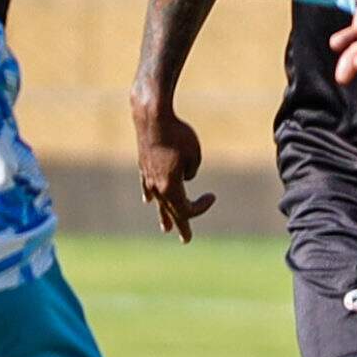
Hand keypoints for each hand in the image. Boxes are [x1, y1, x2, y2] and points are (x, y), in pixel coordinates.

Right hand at [134, 106, 214, 242]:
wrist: (152, 117)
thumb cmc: (177, 134)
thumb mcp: (194, 154)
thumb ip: (192, 170)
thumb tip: (184, 176)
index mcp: (171, 187)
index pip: (187, 209)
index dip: (201, 207)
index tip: (213, 196)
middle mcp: (157, 187)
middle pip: (172, 212)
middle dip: (181, 225)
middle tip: (186, 239)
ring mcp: (148, 177)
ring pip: (158, 202)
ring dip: (163, 215)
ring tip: (166, 228)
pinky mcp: (143, 166)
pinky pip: (147, 186)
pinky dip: (151, 195)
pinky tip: (149, 201)